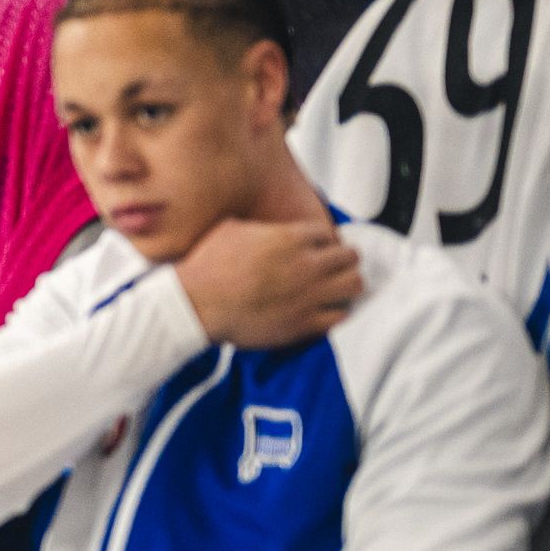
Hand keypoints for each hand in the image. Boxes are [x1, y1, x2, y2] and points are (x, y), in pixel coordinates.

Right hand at [174, 214, 362, 351]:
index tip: (316, 248)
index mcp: (290, 238)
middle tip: (333, 266)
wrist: (194, 307)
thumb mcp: (230, 230)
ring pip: (355, 284)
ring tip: (336, 288)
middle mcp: (307, 265)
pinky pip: (340, 316)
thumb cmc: (206, 268)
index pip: (328, 233)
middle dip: (342, 260)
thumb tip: (267, 228)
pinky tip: (323, 310)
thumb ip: (260, 226)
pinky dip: (336, 312)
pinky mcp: (304, 323)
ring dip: (347, 284)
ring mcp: (308, 295)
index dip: (321, 241)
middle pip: (350, 256)